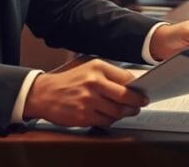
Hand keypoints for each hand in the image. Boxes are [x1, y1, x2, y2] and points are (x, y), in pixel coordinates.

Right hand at [23, 58, 147, 126]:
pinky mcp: (84, 115)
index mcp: (97, 68)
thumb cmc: (70, 81)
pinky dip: (111, 120)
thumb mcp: (89, 69)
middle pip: (125, 97)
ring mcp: (88, 100)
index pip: (126, 79)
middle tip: (140, 104)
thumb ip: (109, 75)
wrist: (44, 93)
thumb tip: (133, 85)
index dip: (138, 88)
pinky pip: (106, 121)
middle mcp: (94, 82)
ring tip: (126, 111)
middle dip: (136, 103)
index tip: (143, 92)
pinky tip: (109, 116)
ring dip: (125, 113)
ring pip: (117, 111)